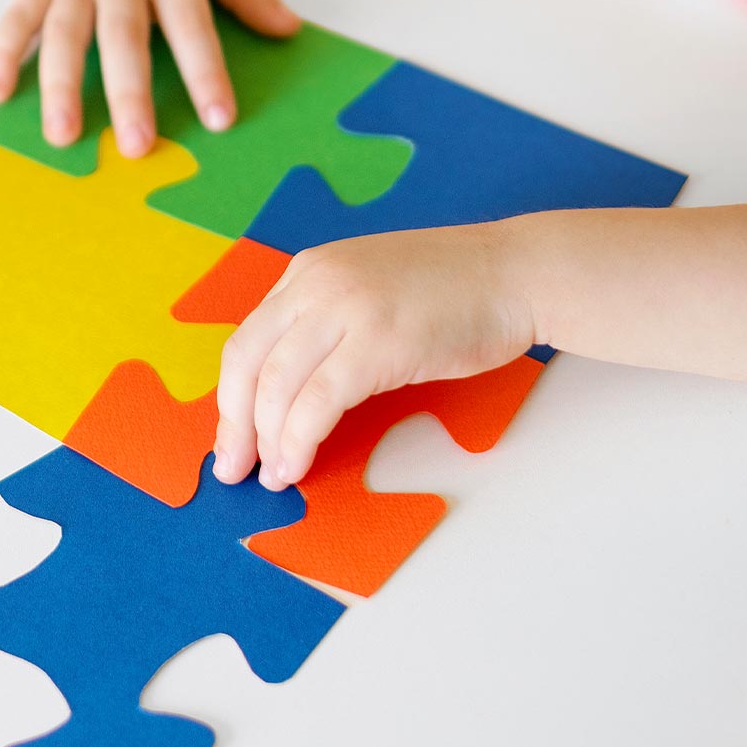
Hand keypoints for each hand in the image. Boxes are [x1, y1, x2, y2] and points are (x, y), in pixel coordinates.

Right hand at [0, 0, 299, 156]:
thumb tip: (287, 29)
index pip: (191, 26)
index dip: (206, 72)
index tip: (219, 119)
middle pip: (124, 39)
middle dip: (129, 94)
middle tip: (136, 146)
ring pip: (65, 34)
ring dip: (62, 86)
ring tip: (63, 135)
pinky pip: (17, 17)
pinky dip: (2, 53)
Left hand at [212, 222, 537, 489]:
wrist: (515, 273)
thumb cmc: (454, 291)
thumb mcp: (368, 290)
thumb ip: (325, 323)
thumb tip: (288, 390)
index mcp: (308, 271)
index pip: (247, 339)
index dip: (231, 396)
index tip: (232, 437)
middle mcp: (316, 284)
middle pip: (247, 363)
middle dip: (233, 424)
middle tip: (232, 468)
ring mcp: (346, 309)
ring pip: (277, 386)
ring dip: (267, 441)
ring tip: (272, 476)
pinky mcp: (377, 342)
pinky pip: (317, 402)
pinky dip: (299, 440)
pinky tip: (298, 464)